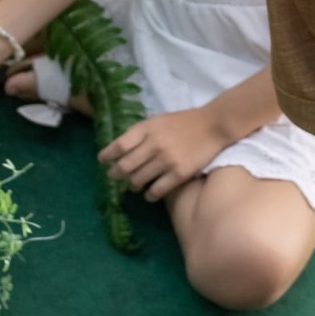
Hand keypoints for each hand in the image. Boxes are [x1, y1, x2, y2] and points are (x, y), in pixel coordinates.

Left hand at [98, 106, 230, 202]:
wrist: (213, 125)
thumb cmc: (183, 121)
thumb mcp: (158, 120)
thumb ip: (141, 133)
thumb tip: (122, 148)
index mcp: (147, 128)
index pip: (119, 145)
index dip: (107, 154)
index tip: (102, 160)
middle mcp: (154, 144)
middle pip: (125, 166)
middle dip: (115, 174)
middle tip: (113, 177)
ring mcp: (166, 160)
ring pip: (138, 180)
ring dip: (133, 184)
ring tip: (133, 185)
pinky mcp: (179, 174)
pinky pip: (157, 190)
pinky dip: (149, 195)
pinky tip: (149, 194)